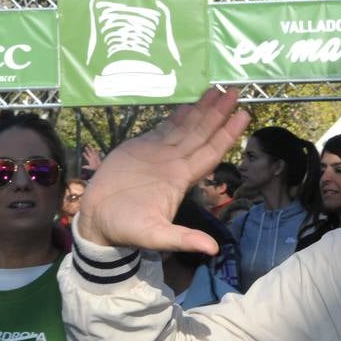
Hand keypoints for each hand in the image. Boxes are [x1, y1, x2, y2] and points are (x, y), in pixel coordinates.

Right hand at [77, 88, 247, 252]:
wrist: (97, 220)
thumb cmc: (126, 228)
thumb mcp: (156, 236)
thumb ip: (183, 239)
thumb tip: (214, 250)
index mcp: (181, 179)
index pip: (210, 152)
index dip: (227, 135)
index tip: (243, 116)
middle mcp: (175, 163)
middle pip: (203, 134)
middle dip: (219, 113)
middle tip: (235, 91)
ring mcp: (159, 154)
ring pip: (186, 127)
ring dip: (202, 110)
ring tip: (218, 90)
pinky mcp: (141, 147)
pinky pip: (164, 127)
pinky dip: (178, 115)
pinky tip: (189, 103)